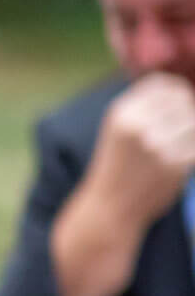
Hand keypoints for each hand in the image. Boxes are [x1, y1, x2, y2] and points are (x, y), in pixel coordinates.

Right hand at [86, 73, 194, 228]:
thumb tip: (185, 91)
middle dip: (187, 114)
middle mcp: (138, 125)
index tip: (181, 103)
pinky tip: (177, 163)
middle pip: (183, 102)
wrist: (109, 210)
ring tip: (176, 148)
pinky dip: (190, 153)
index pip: (163, 85)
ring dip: (190, 133)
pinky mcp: (175, 165)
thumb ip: (146, 106)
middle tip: (178, 133)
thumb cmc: (118, 166)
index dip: (178, 91)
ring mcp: (158, 145)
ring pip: (193, 123)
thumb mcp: (119, 129)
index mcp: (122, 113)